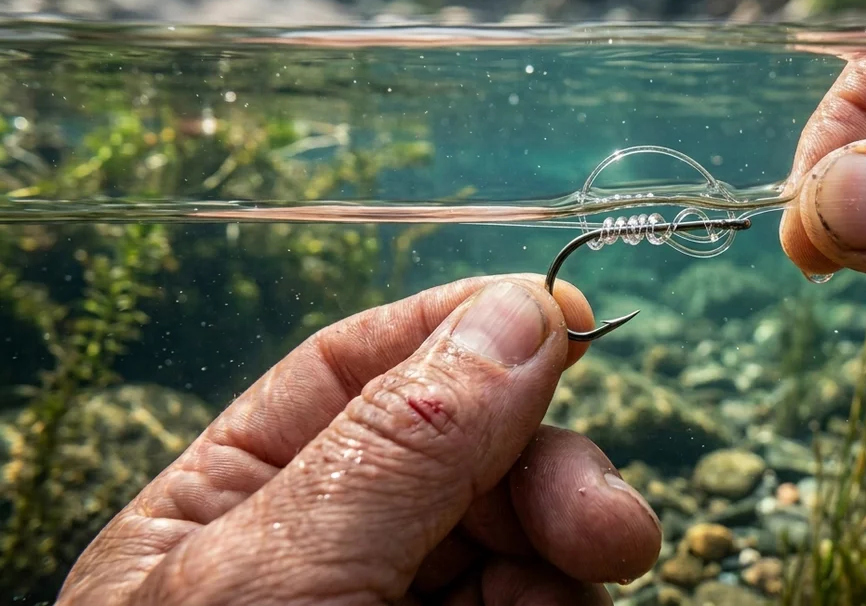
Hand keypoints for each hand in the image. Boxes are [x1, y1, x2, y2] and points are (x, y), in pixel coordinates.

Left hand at [58, 275, 661, 604]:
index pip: (355, 371)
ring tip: (583, 588)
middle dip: (545, 469)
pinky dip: (557, 605)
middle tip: (611, 531)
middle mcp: (314, 555)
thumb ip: (400, 448)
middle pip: (459, 450)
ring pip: (513, 535)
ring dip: (564, 551)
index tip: (572, 321)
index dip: (462, 332)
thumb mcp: (279, 587)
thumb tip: (516, 317)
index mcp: (226, 508)